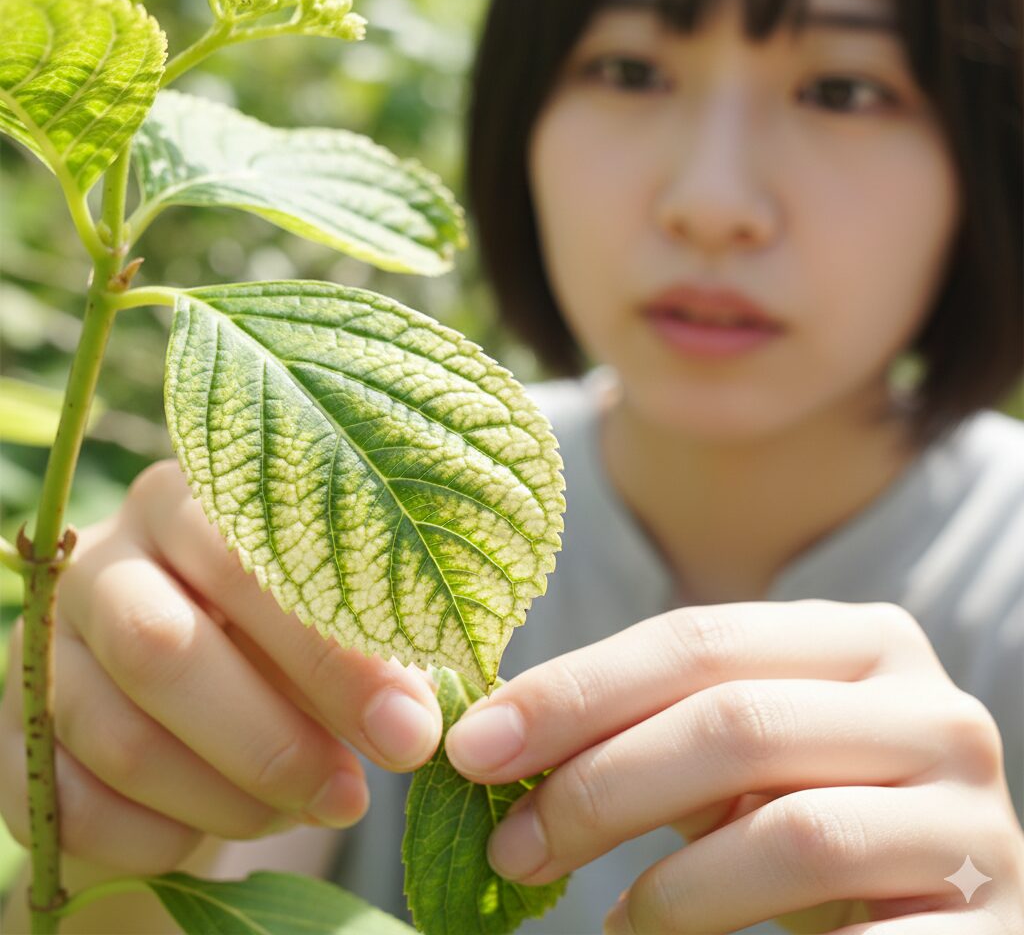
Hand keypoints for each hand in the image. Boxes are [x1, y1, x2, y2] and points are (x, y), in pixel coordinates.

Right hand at [0, 460, 442, 873]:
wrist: (188, 699)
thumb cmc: (281, 645)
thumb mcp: (328, 627)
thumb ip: (368, 653)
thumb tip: (411, 722)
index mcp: (190, 503)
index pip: (249, 559)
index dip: (330, 655)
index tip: (407, 729)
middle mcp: (103, 560)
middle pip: (161, 647)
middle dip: (271, 740)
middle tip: (352, 795)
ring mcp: (42, 645)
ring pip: (119, 736)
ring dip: (227, 797)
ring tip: (306, 808)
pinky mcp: (10, 734)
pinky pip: (72, 805)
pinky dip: (160, 838)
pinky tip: (220, 830)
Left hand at [445, 600, 1023, 932]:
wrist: (941, 916)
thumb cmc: (805, 815)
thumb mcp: (732, 752)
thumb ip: (643, 725)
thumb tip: (492, 736)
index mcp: (860, 640)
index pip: (696, 640)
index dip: (574, 690)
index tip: (471, 746)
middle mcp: (932, 709)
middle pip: (735, 723)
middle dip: (599, 786)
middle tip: (510, 845)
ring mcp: (975, 818)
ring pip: (793, 831)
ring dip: (669, 887)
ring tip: (610, 923)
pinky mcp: (996, 929)